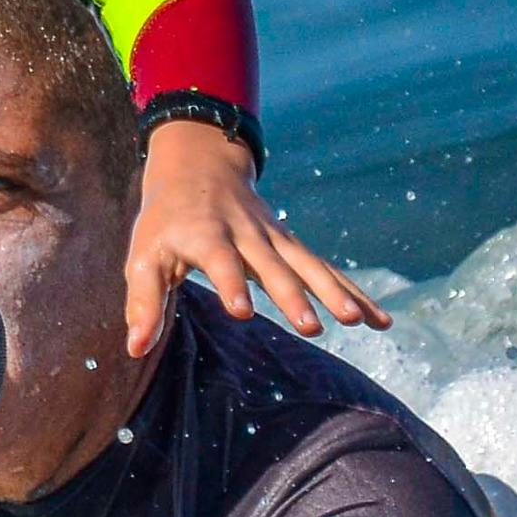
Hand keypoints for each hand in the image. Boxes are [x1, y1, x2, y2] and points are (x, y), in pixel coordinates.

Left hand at [124, 117, 384, 355]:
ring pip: (308, 264)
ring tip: (359, 321)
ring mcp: (274, 237)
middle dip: (292, 295)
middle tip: (311, 327)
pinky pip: (325, 269)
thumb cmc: (165, 221)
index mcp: (205, 233)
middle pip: (272, 265)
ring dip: (333, 292)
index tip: (243, 311)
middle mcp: (245, 234)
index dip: (230, 283)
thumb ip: (144, 303)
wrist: (200, 166)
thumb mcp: (142, 256)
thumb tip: (135, 350)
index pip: (219, 260)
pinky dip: (353, 291)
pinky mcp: (291, 245)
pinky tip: (380, 320)